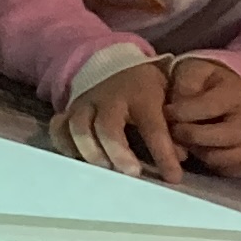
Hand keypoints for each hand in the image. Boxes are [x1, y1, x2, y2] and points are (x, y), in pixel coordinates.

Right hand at [50, 60, 183, 178]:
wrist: (114, 63)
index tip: (173, 177)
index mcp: (140, 95)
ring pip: (79, 129)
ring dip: (90, 152)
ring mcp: (85, 104)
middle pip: (107, 127)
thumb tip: (181, 155)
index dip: (163, 154)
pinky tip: (79, 158)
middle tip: (131, 173)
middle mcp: (109, 99)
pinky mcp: (68, 111)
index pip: (152, 127)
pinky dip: (65, 146)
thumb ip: (173, 126)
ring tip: (105, 169)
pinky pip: (59, 129)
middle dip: (118, 152)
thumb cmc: (145, 87)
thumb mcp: (167, 97)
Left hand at [160, 54, 240, 177]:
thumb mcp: (193, 71)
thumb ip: (185, 84)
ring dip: (202, 153)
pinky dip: (215, 166)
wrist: (225, 93)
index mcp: (236, 94)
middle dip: (193, 136)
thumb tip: (178, 107)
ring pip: (230, 157)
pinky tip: (200, 153)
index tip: (166, 112)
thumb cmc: (204, 82)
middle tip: (174, 131)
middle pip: (226, 136)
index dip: (184, 112)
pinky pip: (235, 170)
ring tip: (186, 142)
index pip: (212, 106)